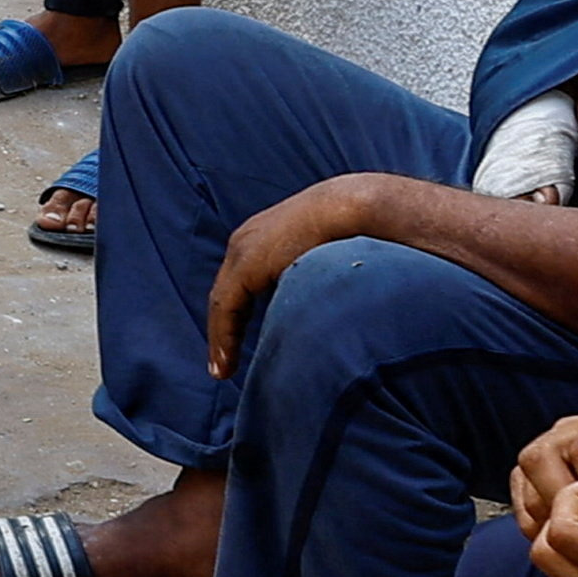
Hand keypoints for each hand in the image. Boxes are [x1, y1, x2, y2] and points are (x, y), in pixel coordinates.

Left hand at [201, 178, 373, 378]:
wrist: (354, 206)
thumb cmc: (355, 230)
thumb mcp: (326, 256)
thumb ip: (312, 277)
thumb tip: (323, 306)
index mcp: (266, 236)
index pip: (243, 281)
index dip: (241, 314)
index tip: (239, 339)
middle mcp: (248, 239)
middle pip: (229, 292)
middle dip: (225, 328)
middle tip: (223, 363)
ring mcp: (244, 250)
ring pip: (224, 302)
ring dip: (222, 338)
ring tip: (223, 370)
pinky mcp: (245, 264)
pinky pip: (226, 307)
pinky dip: (224, 336)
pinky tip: (225, 362)